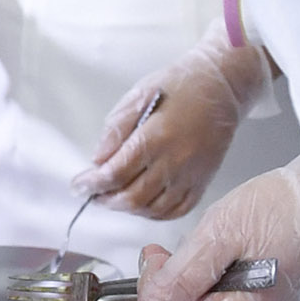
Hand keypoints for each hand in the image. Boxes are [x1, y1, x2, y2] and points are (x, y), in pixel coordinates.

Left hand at [76, 22, 270, 218]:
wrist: (221, 86)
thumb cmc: (178, 86)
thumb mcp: (138, 96)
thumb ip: (116, 129)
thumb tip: (98, 160)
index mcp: (156, 137)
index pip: (116, 173)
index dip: (92, 184)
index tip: (78, 185)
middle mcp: (175, 161)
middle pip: (133, 197)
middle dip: (107, 200)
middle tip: (94, 193)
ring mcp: (192, 174)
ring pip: (154, 208)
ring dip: (128, 209)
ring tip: (114, 198)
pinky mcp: (204, 180)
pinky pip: (178, 210)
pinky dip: (155, 214)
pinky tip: (142, 204)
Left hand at [138, 158, 299, 300]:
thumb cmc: (286, 208)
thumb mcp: (221, 235)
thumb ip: (183, 277)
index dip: (151, 295)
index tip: (156, 261)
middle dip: (168, 289)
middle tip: (169, 253)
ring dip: (190, 285)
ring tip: (201, 249)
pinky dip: (213, 282)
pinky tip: (221, 256)